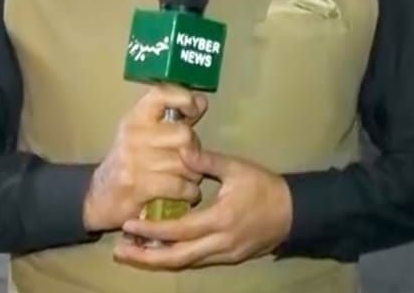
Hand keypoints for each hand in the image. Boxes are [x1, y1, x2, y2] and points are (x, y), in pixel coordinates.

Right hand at [82, 84, 208, 231]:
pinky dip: (189, 191)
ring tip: (187, 177)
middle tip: (190, 159)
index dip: (183, 98)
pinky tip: (186, 192)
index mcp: (136, 117)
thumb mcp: (147, 135)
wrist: (102, 197)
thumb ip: (176, 119)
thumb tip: (201, 100)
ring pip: (184, 164)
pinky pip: (179, 186)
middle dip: (195, 150)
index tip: (194, 110)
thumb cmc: (131, 162)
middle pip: (184, 135)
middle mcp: (134, 134)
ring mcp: (134, 160)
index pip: (161, 94)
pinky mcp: (138, 186)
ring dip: (193, 174)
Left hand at [114, 148, 292, 269]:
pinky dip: (176, 258)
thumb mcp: (238, 168)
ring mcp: (224, 254)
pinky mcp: (228, 258)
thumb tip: (182, 150)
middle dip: (146, 257)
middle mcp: (219, 243)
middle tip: (119, 251)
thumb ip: (208, 161)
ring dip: (157, 261)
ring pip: (185, 263)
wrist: (294, 213)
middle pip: (176, 258)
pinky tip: (161, 252)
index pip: (178, 230)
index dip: (151, 231)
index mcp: (220, 219)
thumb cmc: (264, 187)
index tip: (128, 225)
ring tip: (133, 254)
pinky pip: (197, 261)